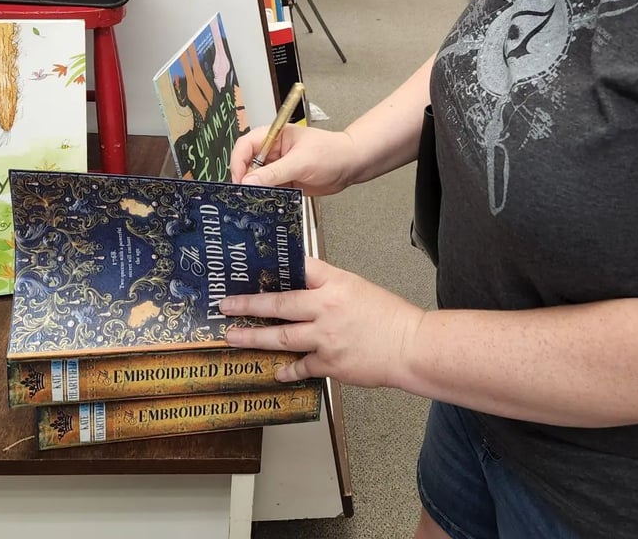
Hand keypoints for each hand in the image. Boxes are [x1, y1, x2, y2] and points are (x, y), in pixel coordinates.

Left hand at [220, 257, 425, 386]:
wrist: (410, 346)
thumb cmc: (389, 316)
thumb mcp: (358, 288)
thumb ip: (329, 287)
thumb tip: (301, 288)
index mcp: (336, 283)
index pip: (300, 267)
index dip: (274, 266)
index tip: (251, 269)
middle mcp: (326, 308)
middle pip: (278, 305)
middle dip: (248, 305)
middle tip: (227, 305)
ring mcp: (325, 338)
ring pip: (280, 338)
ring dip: (253, 338)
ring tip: (233, 337)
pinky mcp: (329, 363)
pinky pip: (300, 366)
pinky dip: (287, 370)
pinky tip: (276, 371)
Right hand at [230, 125, 360, 195]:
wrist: (351, 165)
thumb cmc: (332, 152)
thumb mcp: (301, 161)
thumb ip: (274, 172)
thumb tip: (249, 181)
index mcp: (274, 136)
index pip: (246, 145)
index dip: (238, 162)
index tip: (239, 180)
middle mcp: (274, 152)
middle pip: (248, 165)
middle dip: (245, 180)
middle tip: (246, 195)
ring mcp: (279, 168)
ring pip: (258, 180)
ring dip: (256, 191)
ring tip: (257, 202)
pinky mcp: (286, 182)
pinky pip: (270, 191)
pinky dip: (267, 199)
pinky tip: (269, 206)